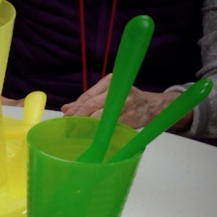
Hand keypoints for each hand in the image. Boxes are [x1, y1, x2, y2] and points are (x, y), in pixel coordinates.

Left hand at [61, 76, 186, 129]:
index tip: (65, 117)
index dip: (75, 108)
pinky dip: (98, 130)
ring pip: (98, 115)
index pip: (87, 95)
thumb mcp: (106, 95)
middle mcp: (116, 89)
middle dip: (77, 116)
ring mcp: (124, 102)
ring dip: (85, 124)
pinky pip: (109, 124)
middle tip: (68, 125)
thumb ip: (87, 101)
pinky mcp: (129, 115)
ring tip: (76, 130)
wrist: (151, 106)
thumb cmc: (126, 101)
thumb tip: (66, 108)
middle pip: (90, 104)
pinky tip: (91, 134)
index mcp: (109, 81)